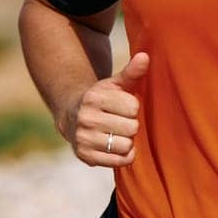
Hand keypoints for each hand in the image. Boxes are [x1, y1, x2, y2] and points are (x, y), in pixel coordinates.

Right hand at [64, 51, 147, 167]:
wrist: (73, 116)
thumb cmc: (103, 99)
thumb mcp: (116, 84)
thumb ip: (132, 72)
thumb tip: (145, 56)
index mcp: (94, 97)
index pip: (133, 107)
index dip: (132, 107)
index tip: (122, 106)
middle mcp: (85, 118)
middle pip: (131, 127)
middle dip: (130, 124)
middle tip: (119, 121)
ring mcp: (83, 138)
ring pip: (126, 145)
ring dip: (127, 141)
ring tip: (116, 133)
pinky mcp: (84, 156)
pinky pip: (120, 161)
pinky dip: (123, 156)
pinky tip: (115, 146)